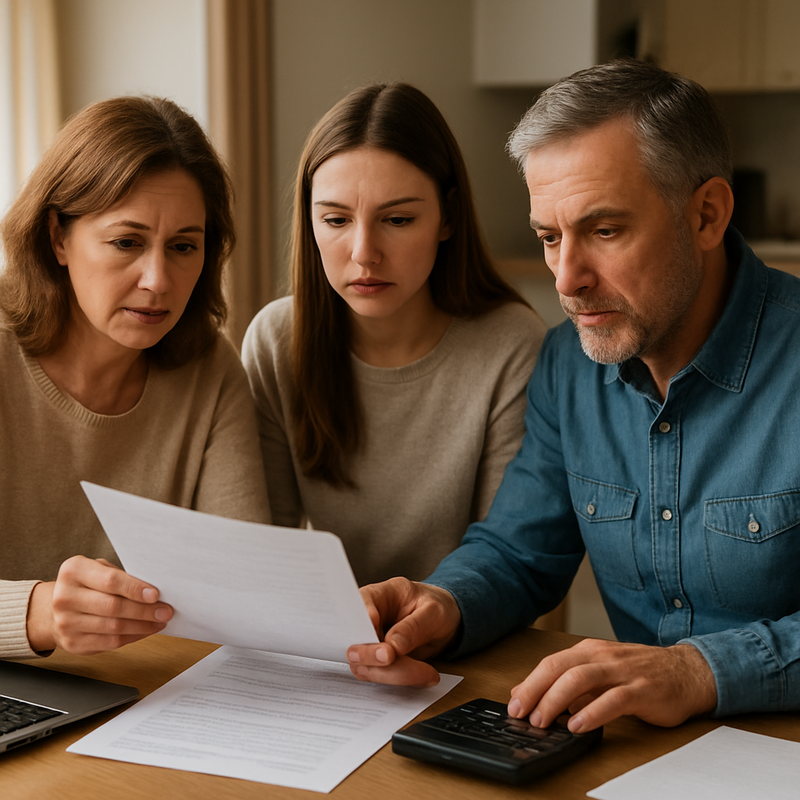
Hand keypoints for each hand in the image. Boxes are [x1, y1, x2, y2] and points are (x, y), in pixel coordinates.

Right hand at [26, 556, 172, 654]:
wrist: (54, 608)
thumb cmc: (86, 584)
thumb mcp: (98, 569)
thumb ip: (121, 576)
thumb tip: (154, 589)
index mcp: (73, 571)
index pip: (110, 581)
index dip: (135, 589)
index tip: (156, 594)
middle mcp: (65, 597)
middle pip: (113, 607)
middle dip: (144, 610)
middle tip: (165, 610)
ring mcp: (66, 623)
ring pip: (114, 628)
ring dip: (143, 625)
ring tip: (160, 620)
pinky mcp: (73, 643)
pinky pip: (110, 643)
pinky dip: (133, 637)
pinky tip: (146, 630)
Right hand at [346, 577, 461, 686]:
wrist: (445, 621)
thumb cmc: (437, 609)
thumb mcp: (434, 612)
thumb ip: (413, 627)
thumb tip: (392, 646)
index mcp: (379, 595)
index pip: (359, 607)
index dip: (364, 628)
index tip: (382, 648)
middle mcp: (368, 618)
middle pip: (357, 641)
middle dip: (375, 659)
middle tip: (394, 660)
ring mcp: (369, 641)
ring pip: (366, 666)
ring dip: (395, 674)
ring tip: (427, 672)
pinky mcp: (376, 662)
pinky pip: (378, 676)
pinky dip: (400, 680)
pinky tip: (424, 675)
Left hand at [507, 638, 717, 732]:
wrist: (687, 672)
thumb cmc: (639, 674)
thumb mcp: (599, 673)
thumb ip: (567, 682)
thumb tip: (528, 693)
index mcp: (589, 651)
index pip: (550, 663)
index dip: (529, 684)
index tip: (512, 704)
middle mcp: (602, 656)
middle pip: (559, 668)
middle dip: (535, 690)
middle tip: (520, 713)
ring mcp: (622, 672)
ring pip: (580, 679)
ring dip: (557, 700)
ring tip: (542, 721)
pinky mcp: (641, 690)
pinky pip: (612, 700)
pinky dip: (592, 713)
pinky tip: (578, 726)